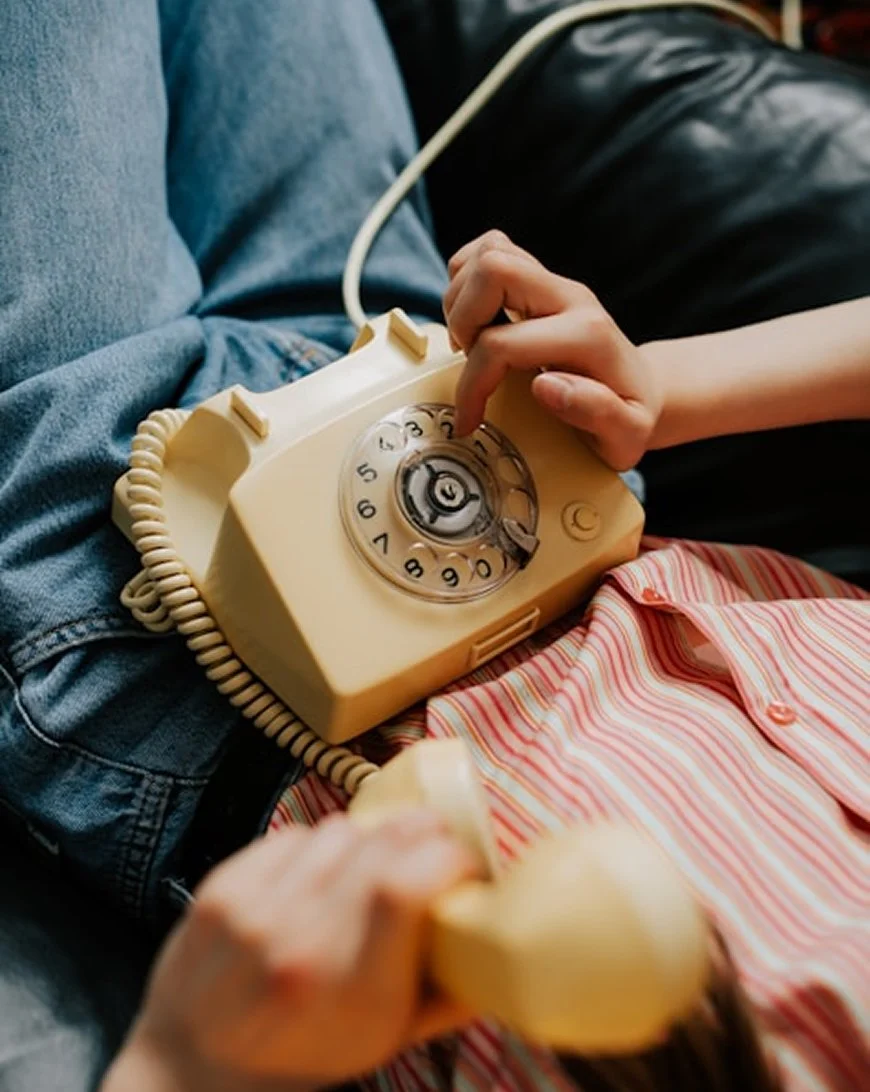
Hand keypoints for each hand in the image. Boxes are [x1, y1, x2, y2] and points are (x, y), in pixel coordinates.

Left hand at [104, 811, 477, 1091]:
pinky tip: (317, 876)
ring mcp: (254, 910)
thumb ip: (447, 998)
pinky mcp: (221, 887)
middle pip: (381, 843)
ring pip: (340, 830)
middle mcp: (299, 942)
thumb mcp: (385, 1043)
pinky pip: (294, 834)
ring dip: (369, 839)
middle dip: (423, 832)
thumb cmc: (303, 1057)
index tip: (464, 866)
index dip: (448, 858)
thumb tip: (501, 949)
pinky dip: (318, 846)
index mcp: (348, 989)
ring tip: (368, 868)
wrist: (192, 1067)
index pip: (405, 885)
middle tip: (433, 846)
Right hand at [443, 231, 662, 471]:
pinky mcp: (540, 279)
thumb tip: (546, 386)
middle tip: (468, 359)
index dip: (473, 384)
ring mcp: (554, 283)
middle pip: (494, 269)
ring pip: (489, 253)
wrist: (641, 390)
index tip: (470, 417)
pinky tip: (474, 320)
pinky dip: (468, 281)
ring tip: (470, 344)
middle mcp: (570, 297)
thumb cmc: (629, 417)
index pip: (502, 343)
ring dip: (461, 300)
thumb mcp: (627, 435)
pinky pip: (491, 250)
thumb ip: (597, 413)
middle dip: (462, 319)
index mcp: (587, 336)